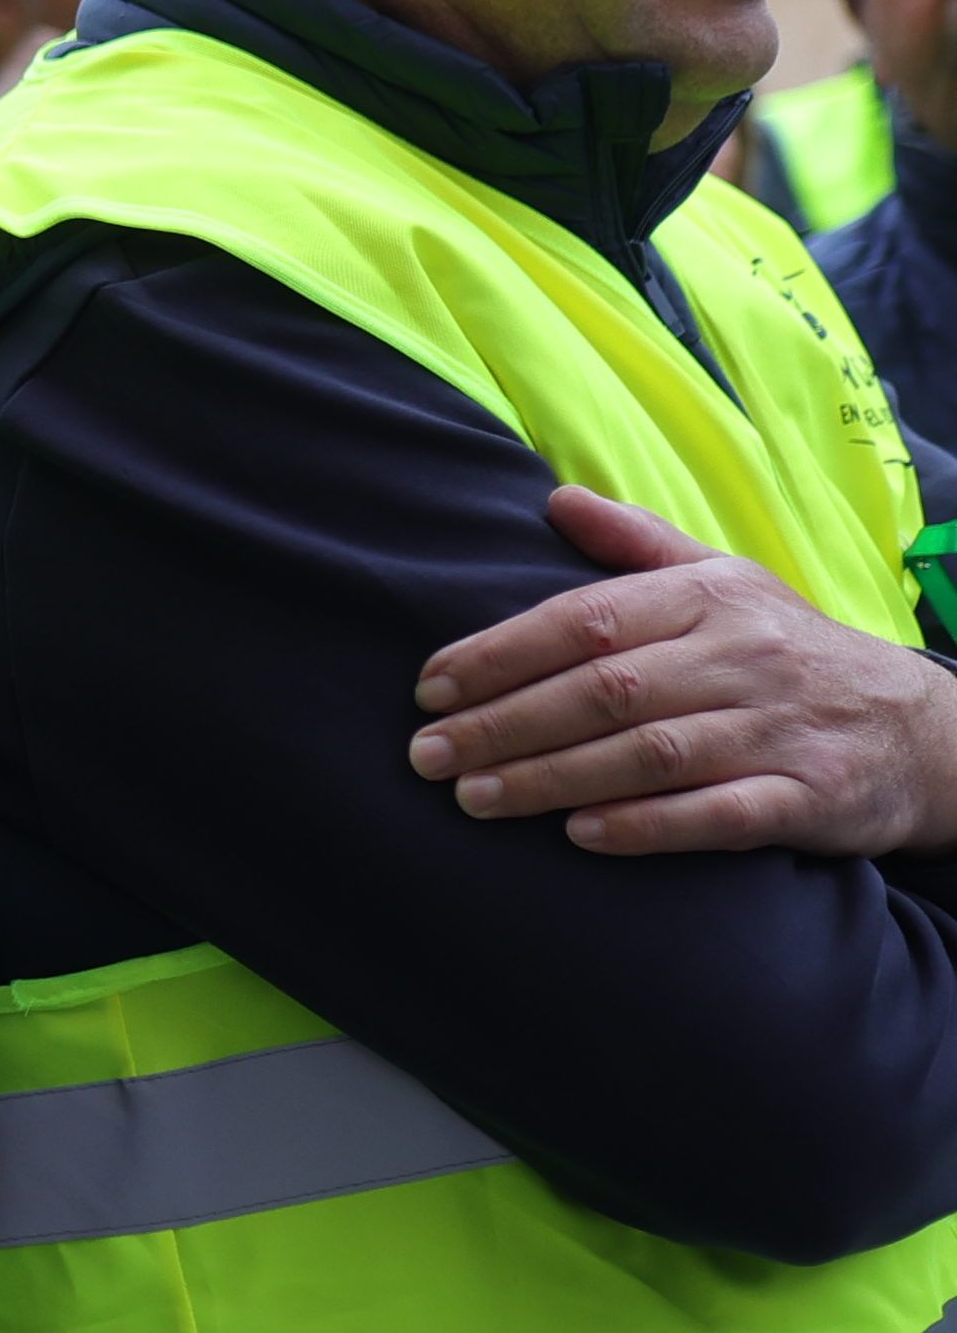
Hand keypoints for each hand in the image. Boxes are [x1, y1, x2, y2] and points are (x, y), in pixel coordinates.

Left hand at [405, 485, 956, 854]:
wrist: (925, 731)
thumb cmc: (793, 650)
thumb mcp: (727, 581)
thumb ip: (637, 545)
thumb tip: (556, 498)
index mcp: (711, 601)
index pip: (587, 619)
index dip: (501, 652)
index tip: (429, 686)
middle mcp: (743, 659)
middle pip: (604, 691)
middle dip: (504, 724)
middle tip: (426, 756)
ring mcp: (776, 729)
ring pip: (649, 754)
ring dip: (552, 779)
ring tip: (474, 799)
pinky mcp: (807, 796)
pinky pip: (718, 814)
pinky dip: (646, 826)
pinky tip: (580, 835)